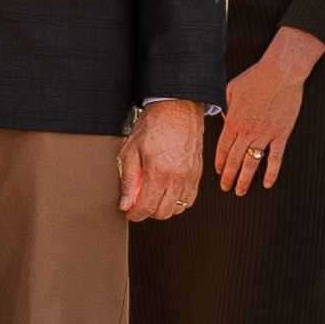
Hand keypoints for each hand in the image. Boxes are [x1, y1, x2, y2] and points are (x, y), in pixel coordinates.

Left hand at [117, 97, 204, 222]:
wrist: (177, 109)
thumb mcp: (130, 150)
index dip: (134, 214)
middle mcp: (178, 177)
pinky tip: (166, 190)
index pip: (147, 208)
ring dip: (163, 207)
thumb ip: (128, 181)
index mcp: (160, 171)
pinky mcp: (198, 175)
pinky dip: (177, 201)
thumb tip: (126, 202)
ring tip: (152, 194)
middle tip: (138, 202)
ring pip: (177, 209)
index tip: (129, 212)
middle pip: (163, 213)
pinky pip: (189, 200)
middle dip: (147, 212)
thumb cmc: (154, 124)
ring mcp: (191, 177)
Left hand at [213, 29, 318, 194]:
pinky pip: (275, 158)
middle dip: (229, 176)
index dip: (219, 162)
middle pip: (234, 159)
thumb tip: (223, 116)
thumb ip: (225, 106)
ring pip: (251, 162)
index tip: (218, 172)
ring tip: (240, 191)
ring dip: (245, 179)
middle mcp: (247, 131)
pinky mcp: (281, 134)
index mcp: (234, 120)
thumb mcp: (231, 89)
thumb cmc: (256, 77)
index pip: (222, 148)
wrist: (281, 72)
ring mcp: (265, 134)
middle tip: (226, 188)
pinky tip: (267, 183)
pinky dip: (271, 172)